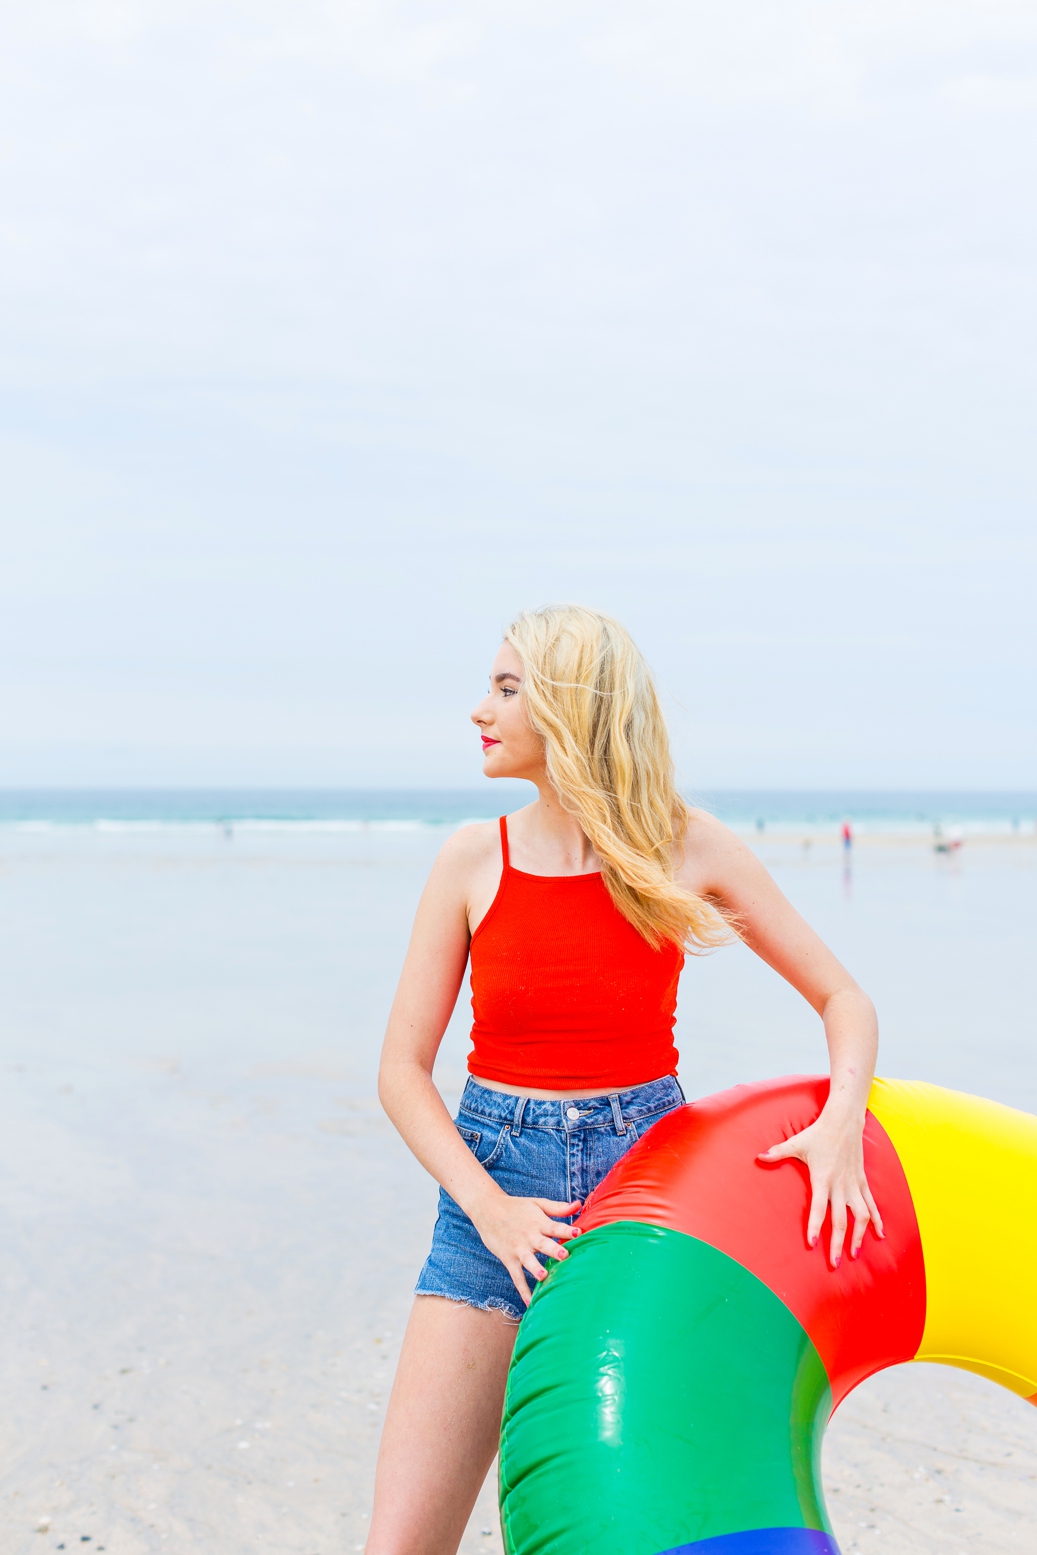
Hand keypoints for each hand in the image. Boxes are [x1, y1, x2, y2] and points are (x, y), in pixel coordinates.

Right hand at [470, 1191, 581, 1305]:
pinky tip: (530, 1303)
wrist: (487, 1209)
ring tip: (543, 1276)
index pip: (555, 1226)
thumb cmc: (516, 1207)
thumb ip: (558, 1207)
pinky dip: (523, 1290)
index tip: (578, 1233)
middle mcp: (529, 1236)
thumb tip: (579, 1205)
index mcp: (538, 1222)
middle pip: (543, 1244)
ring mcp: (518, 1249)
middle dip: (553, 1249)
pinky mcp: (509, 1259)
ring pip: (528, 1261)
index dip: (566, 1230)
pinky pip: (517, 1277)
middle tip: (564, 1255)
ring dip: (536, 1268)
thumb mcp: (537, 1203)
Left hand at [758, 1107, 883, 1267]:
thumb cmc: (818, 1133)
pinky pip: (872, 1204)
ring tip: (855, 1255)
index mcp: (823, 1178)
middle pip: (841, 1220)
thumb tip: (758, 1157)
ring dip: (859, 1236)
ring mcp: (854, 1184)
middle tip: (834, 1263)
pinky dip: (877, 1220)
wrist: (844, 1120)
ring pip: (860, 1216)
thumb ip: (777, 1152)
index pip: (819, 1208)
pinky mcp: (863, 1181)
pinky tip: (880, 1235)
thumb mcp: (796, 1142)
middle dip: (837, 1243)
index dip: (815, 1226)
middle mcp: (840, 1185)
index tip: (812, 1244)